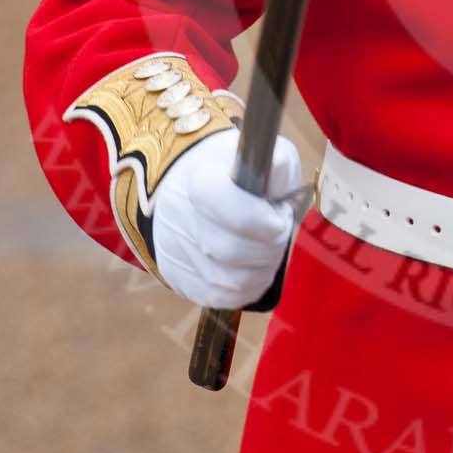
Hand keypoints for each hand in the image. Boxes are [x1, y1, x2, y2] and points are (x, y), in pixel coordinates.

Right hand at [150, 127, 301, 308]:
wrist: (191, 183)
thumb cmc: (235, 172)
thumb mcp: (261, 154)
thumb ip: (276, 165)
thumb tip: (278, 183)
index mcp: (200, 179)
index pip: (239, 216)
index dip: (269, 223)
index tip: (279, 216)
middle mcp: (179, 215)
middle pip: (234, 252)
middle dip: (269, 248)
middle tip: (277, 233)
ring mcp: (172, 248)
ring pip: (230, 281)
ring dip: (261, 270)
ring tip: (266, 249)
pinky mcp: (175, 275)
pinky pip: (219, 298)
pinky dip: (246, 289)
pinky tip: (252, 268)